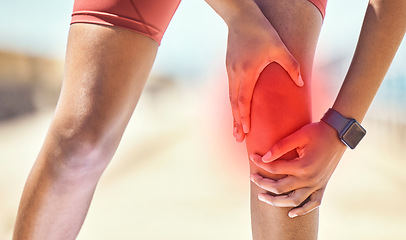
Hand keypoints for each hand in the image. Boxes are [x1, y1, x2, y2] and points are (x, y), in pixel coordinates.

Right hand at [226, 15, 302, 141]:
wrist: (241, 16)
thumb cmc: (261, 31)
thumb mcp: (279, 47)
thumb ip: (291, 66)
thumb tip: (300, 84)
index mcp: (247, 72)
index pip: (243, 100)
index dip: (244, 117)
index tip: (245, 132)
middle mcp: (236, 74)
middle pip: (234, 104)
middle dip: (236, 122)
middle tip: (237, 138)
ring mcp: (230, 70)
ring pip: (230, 97)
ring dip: (233, 114)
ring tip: (235, 128)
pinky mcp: (230, 66)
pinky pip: (231, 89)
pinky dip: (233, 102)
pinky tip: (236, 108)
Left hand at [249, 121, 346, 217]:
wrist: (338, 134)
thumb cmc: (317, 132)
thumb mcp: (298, 135)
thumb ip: (280, 147)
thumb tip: (264, 158)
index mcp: (302, 166)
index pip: (275, 169)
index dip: (260, 163)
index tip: (252, 157)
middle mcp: (310, 179)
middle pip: (280, 188)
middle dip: (262, 184)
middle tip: (252, 178)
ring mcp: (317, 184)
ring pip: (293, 201)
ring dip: (276, 202)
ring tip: (262, 197)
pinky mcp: (322, 186)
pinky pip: (313, 203)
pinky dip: (302, 210)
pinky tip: (290, 213)